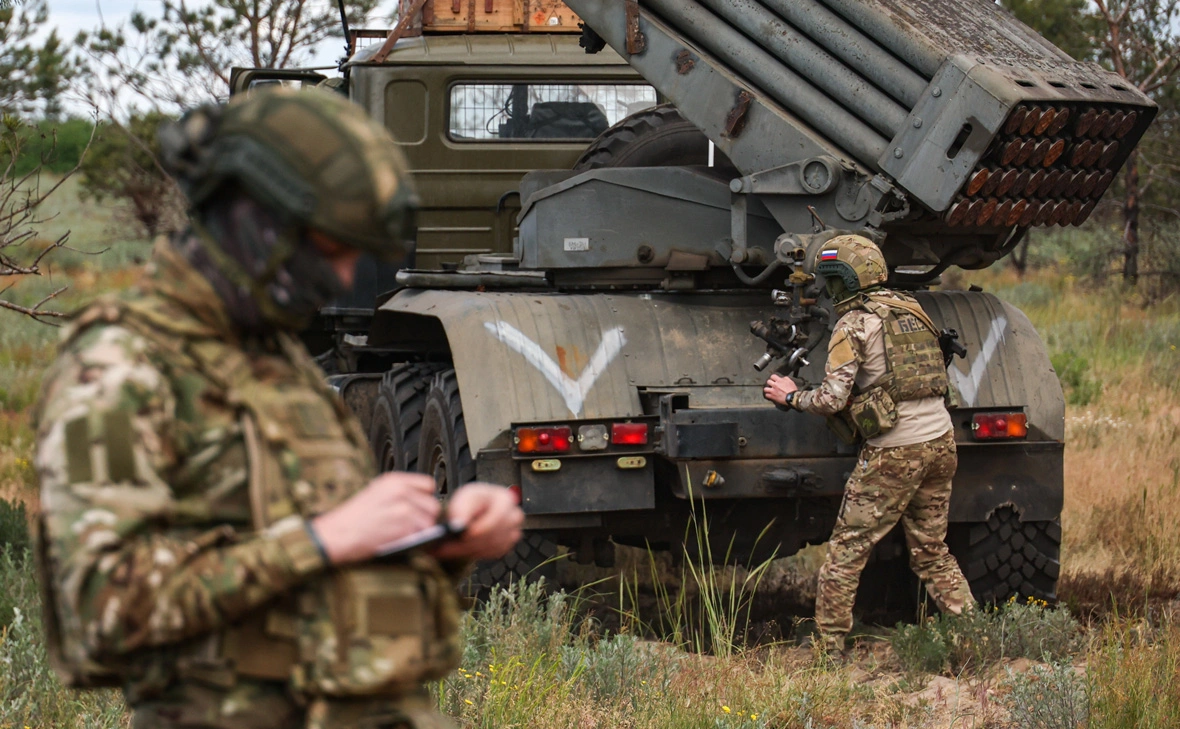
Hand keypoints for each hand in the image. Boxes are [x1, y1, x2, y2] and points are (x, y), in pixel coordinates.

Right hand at [311, 472, 440, 564]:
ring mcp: (404, 509)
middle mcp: (401, 491)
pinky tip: (401, 541)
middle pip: (433, 505)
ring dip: (421, 532)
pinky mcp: (404, 527)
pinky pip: (422, 535)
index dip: (425, 499)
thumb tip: (421, 501)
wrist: (337, 534)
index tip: (419, 508)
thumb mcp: (376, 492)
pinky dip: (416, 541)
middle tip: (411, 526)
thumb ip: (400, 492)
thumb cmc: (353, 518)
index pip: (428, 485)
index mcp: (394, 480)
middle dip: (425, 518)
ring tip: (404, 535)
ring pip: (429, 522)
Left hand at [431, 483, 523, 561]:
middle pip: (495, 535)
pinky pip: (492, 554)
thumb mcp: (464, 497)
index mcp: (506, 499)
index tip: (463, 535)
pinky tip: (458, 550)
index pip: (497, 518)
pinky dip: (474, 554)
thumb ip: (461, 509)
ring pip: (492, 547)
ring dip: (469, 550)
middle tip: (446, 548)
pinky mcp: (507, 545)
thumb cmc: (472, 501)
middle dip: (470, 543)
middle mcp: (514, 516)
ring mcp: (513, 532)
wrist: (476, 510)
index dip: (481, 529)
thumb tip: (460, 525)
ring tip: (446, 550)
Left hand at [763, 373, 798, 406]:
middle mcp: (775, 385)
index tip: (774, 379)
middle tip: (772, 385)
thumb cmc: (792, 390)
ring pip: (765, 389)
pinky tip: (770, 395)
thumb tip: (782, 378)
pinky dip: (768, 395)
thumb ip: (785, 378)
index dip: (773, 378)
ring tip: (769, 390)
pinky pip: (767, 395)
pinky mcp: (772, 396)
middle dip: (770, 383)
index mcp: (779, 381)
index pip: (772, 376)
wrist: (792, 397)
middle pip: (768, 381)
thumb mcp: (790, 381)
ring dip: (767, 389)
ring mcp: (773, 391)